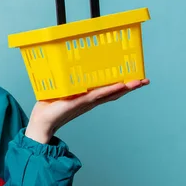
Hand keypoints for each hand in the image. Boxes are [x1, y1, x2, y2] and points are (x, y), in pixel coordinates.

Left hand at [25, 79, 149, 143]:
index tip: (136, 77)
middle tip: (145, 80)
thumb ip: (68, 81)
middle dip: (130, 86)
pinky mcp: (78, 103)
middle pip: (115, 92)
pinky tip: (119, 86)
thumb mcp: (62, 90)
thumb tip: (67, 64)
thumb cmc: (49, 106)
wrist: (40, 121)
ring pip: (109, 93)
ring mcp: (86, 102)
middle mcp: (90, 101)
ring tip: (139, 81)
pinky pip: (95, 95)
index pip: (109, 90)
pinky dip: (108, 91)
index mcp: (88, 98)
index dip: (123, 84)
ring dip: (125, 87)